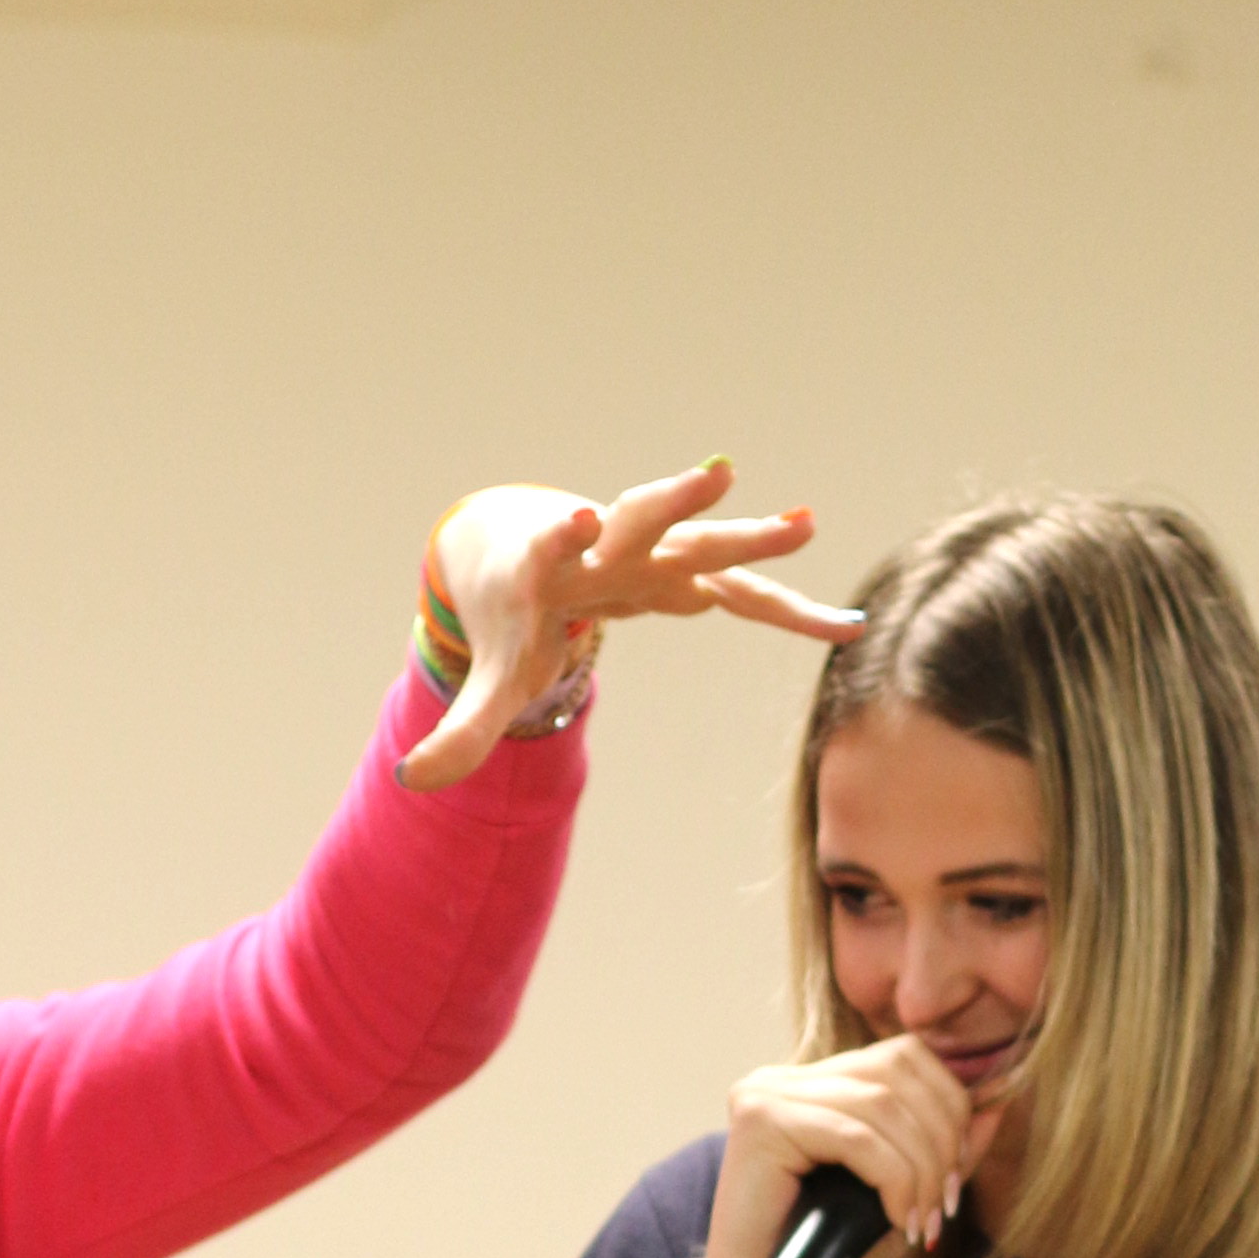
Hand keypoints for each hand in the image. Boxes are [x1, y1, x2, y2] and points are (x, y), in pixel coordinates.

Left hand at [398, 461, 862, 791]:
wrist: (529, 548)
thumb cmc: (510, 612)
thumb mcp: (490, 675)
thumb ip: (461, 732)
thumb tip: (410, 781)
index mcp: (550, 563)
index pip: (555, 544)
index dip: (564, 534)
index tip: (575, 520)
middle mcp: (607, 545)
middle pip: (641, 515)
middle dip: (677, 499)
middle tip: (716, 476)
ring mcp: (655, 554)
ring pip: (705, 540)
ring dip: (750, 536)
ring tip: (805, 524)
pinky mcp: (688, 573)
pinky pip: (746, 596)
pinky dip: (790, 611)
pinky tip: (848, 631)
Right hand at [674, 1034, 974, 1257]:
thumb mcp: (900, 1195)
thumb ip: (941, 1150)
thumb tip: (996, 1107)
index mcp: (812, 1084)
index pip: (903, 1056)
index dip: (949, 1105)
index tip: (955, 1174)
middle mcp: (782, 1078)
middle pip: (897, 1070)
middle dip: (941, 1137)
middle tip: (945, 1201)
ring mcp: (766, 1095)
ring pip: (882, 1103)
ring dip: (921, 1167)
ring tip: (924, 1220)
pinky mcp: (760, 1123)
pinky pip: (855, 1136)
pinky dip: (893, 1180)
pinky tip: (897, 1220)